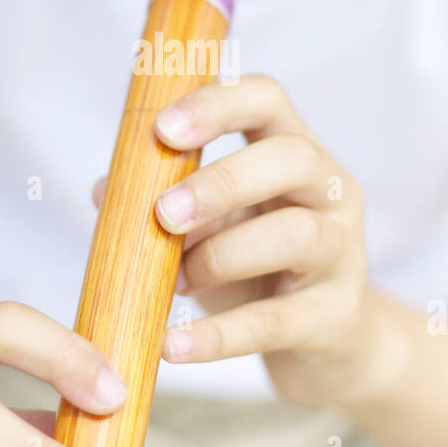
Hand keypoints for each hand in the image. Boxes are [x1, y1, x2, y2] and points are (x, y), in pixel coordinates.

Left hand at [93, 73, 376, 404]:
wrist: (331, 347)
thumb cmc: (261, 272)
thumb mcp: (215, 228)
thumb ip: (167, 202)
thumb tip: (105, 191)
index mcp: (296, 153)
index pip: (268, 99)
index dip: (218, 104)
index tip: (163, 129)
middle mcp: (331, 192)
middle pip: (292, 158)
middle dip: (221, 182)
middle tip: (163, 214)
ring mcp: (342, 252)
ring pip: (294, 235)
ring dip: (220, 255)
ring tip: (176, 283)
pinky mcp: (335, 316)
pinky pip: (275, 321)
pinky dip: (218, 335)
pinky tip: (173, 345)